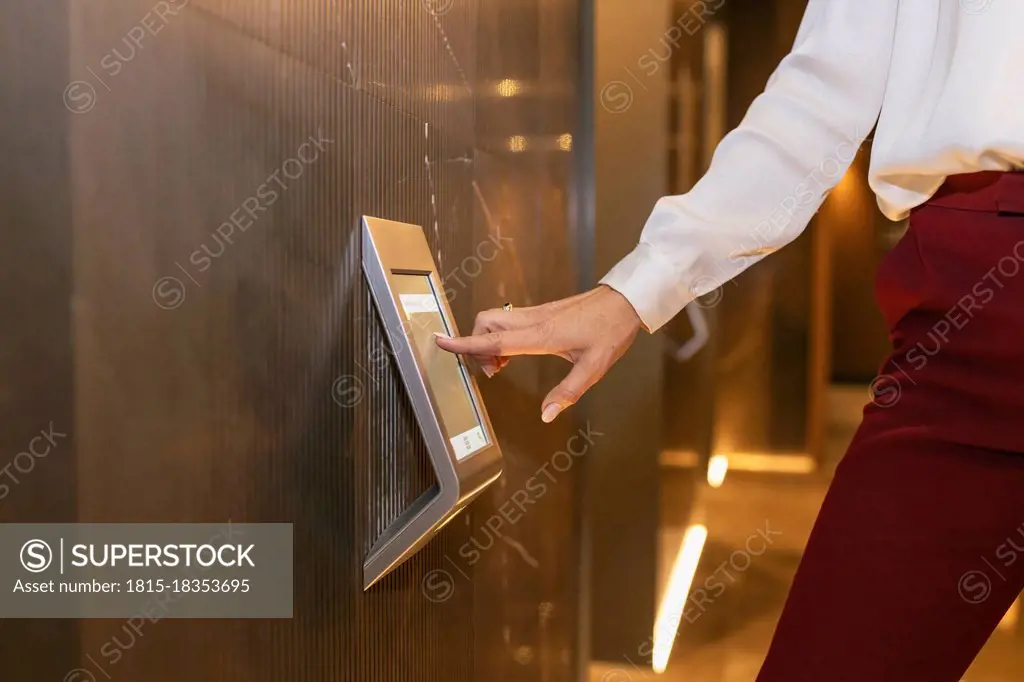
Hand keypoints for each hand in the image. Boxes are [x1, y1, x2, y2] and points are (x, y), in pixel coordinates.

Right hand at [434, 285, 642, 422]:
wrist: (625, 302)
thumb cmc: (610, 332)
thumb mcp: (593, 368)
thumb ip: (568, 392)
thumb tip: (546, 415)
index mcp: (541, 335)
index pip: (493, 340)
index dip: (465, 343)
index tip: (440, 342)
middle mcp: (533, 320)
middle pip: (485, 324)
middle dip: (475, 344)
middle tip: (490, 371)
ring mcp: (536, 314)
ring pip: (495, 320)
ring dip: (488, 341)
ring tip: (502, 366)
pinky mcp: (542, 313)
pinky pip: (508, 321)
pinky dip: (501, 337)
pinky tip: (515, 354)